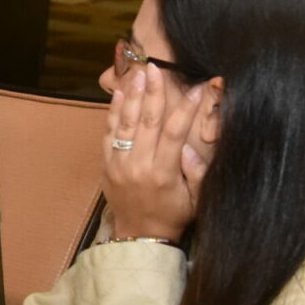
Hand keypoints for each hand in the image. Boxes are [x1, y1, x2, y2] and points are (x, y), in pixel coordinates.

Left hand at [104, 66, 204, 240]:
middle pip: (146, 121)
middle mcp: (138, 165)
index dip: (185, 109)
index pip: (175, 133)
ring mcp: (118, 163)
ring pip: (124, 123)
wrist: (139, 234)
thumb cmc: (174, 215)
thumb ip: (198, 174)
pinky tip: (118, 93)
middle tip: (155, 69)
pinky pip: (108, 133)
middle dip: (152, 93)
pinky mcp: (106, 163)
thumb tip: (191, 148)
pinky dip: (113, 112)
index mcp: (163, 174)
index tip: (196, 88)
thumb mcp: (196, 200)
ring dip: (131, 96)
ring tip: (138, 74)